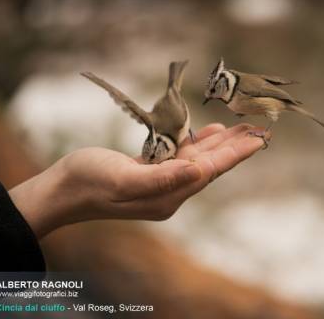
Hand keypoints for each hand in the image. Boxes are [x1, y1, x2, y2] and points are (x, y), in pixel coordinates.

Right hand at [10, 123, 266, 237]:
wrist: (62, 189)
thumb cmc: (89, 182)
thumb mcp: (124, 179)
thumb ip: (162, 178)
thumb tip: (198, 172)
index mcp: (168, 195)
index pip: (211, 171)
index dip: (236, 153)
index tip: (259, 140)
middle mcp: (169, 191)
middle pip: (211, 165)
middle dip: (236, 147)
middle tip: (261, 130)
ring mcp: (159, 181)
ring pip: (198, 159)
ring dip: (220, 143)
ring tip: (242, 128)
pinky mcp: (149, 172)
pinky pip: (180, 155)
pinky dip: (196, 142)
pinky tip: (208, 132)